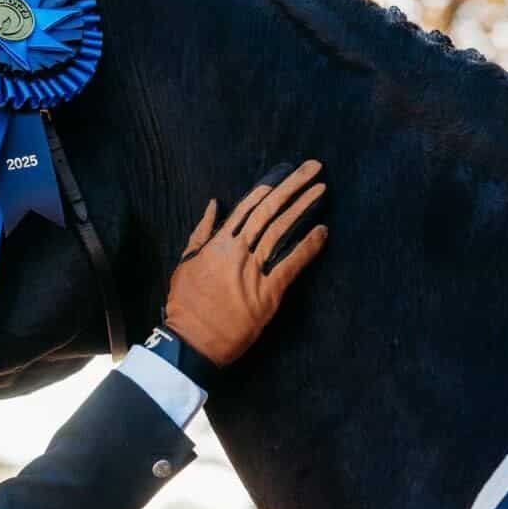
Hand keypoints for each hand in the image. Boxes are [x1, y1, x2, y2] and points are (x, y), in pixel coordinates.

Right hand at [163, 161, 327, 366]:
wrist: (192, 340)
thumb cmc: (186, 304)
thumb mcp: (185, 263)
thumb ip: (201, 232)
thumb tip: (214, 204)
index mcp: (217, 243)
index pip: (247, 208)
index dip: (268, 188)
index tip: (285, 173)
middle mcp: (238, 251)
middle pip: (269, 210)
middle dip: (293, 186)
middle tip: (313, 168)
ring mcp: (254, 270)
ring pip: (282, 230)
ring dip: (304, 207)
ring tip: (321, 190)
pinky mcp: (268, 292)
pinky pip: (293, 264)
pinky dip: (309, 246)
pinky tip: (323, 231)